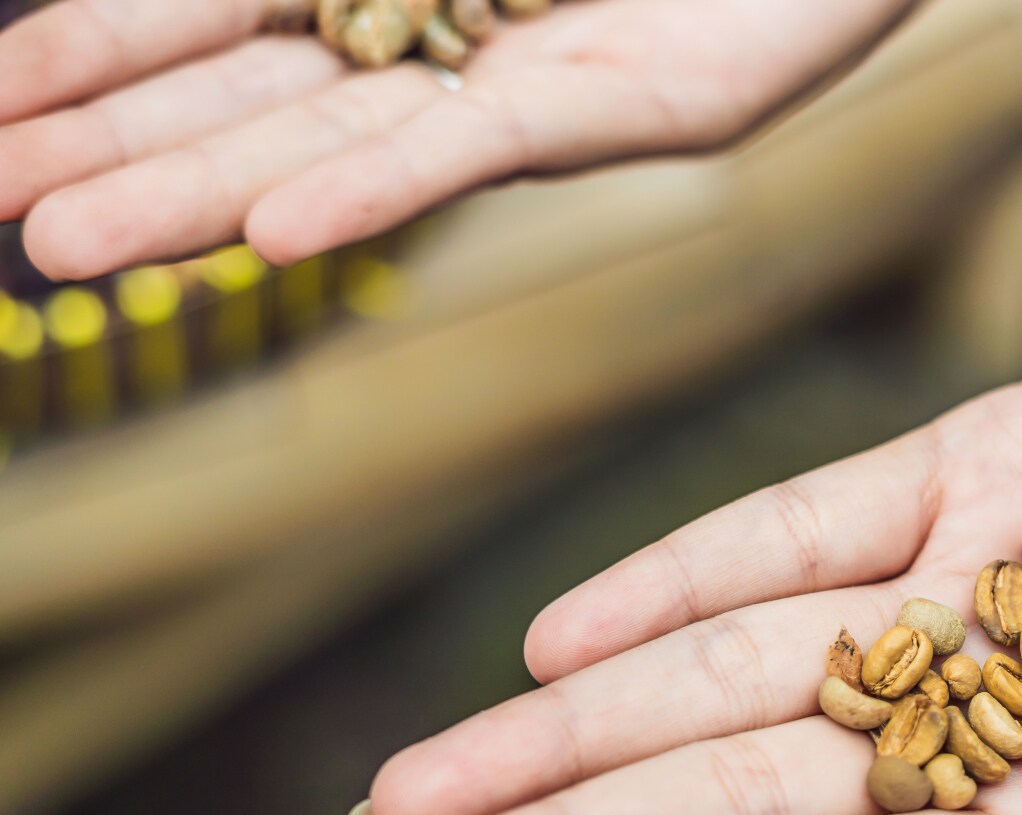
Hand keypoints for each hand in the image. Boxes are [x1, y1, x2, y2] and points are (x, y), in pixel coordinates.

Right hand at [0, 0, 915, 278]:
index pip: (208, 14)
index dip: (93, 55)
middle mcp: (440, 40)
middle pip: (248, 95)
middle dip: (113, 145)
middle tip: (1, 211)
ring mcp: (523, 80)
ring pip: (339, 140)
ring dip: (201, 192)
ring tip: (74, 245)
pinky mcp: (621, 105)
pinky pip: (477, 148)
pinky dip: (374, 185)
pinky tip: (276, 234)